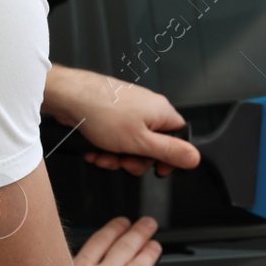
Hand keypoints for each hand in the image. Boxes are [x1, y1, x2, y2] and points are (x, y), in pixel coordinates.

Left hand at [42, 65, 200, 176]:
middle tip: (124, 161)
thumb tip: (195, 158)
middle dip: (136, 160)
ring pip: (132, 146)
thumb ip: (170, 151)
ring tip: (104, 156)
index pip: (179, 139)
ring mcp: (130, 112)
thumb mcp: (141, 142)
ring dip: (117, 157)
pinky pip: (117, 139)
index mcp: (162, 113)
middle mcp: (149, 109)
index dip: (170, 158)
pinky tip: (95, 151)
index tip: (157, 169)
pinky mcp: (113, 115)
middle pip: (153, 146)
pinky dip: (106, 149)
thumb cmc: (103, 112)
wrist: (71, 97)